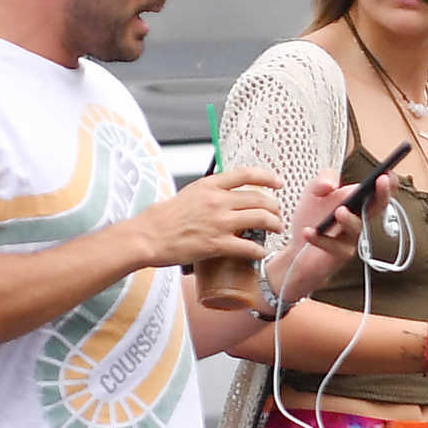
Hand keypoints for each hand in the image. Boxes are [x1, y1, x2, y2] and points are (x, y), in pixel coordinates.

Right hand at [138, 166, 282, 266]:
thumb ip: (210, 193)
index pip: (246, 174)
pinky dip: (260, 251)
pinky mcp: (217, 244)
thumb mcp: (189, 193)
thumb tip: (225, 195)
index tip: (278, 183)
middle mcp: (218, 200)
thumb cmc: (165, 218)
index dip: (267, 177)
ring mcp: (219, 222)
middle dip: (274, 208)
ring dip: (273, 225)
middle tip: (277, 215)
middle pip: (259, 199)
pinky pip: (248, 247)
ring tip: (276, 230)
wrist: (149, 235)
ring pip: (260, 219)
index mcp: (210, 185)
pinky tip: (261, 253)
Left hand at [262, 173, 391, 302]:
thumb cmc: (311, 218)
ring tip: (339, 211)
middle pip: (377, 207)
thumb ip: (324, 179)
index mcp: (357, 202)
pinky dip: (320, 239)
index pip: (376, 192)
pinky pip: (333, 246)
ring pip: (356, 228)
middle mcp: (359, 219)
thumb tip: (331, 185)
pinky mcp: (339, 255)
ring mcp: (351, 239)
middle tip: (381, 181)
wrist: (295, 248)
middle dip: (382, 194)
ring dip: (349, 219)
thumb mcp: (314, 191)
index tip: (389, 172)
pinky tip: (308, 231)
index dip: (387, 183)